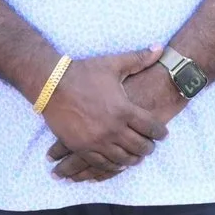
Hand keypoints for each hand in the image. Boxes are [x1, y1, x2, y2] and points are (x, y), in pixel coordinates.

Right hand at [39, 49, 166, 179]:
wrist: (51, 84)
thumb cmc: (83, 72)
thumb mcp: (113, 64)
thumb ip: (139, 59)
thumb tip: (160, 48)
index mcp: (124, 110)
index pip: (151, 127)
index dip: (160, 132)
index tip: (163, 134)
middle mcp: (113, 129)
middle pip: (140, 147)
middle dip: (149, 148)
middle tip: (151, 146)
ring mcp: (97, 141)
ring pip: (123, 159)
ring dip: (133, 159)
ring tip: (136, 156)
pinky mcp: (82, 148)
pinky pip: (103, 164)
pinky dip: (113, 166)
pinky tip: (117, 163)